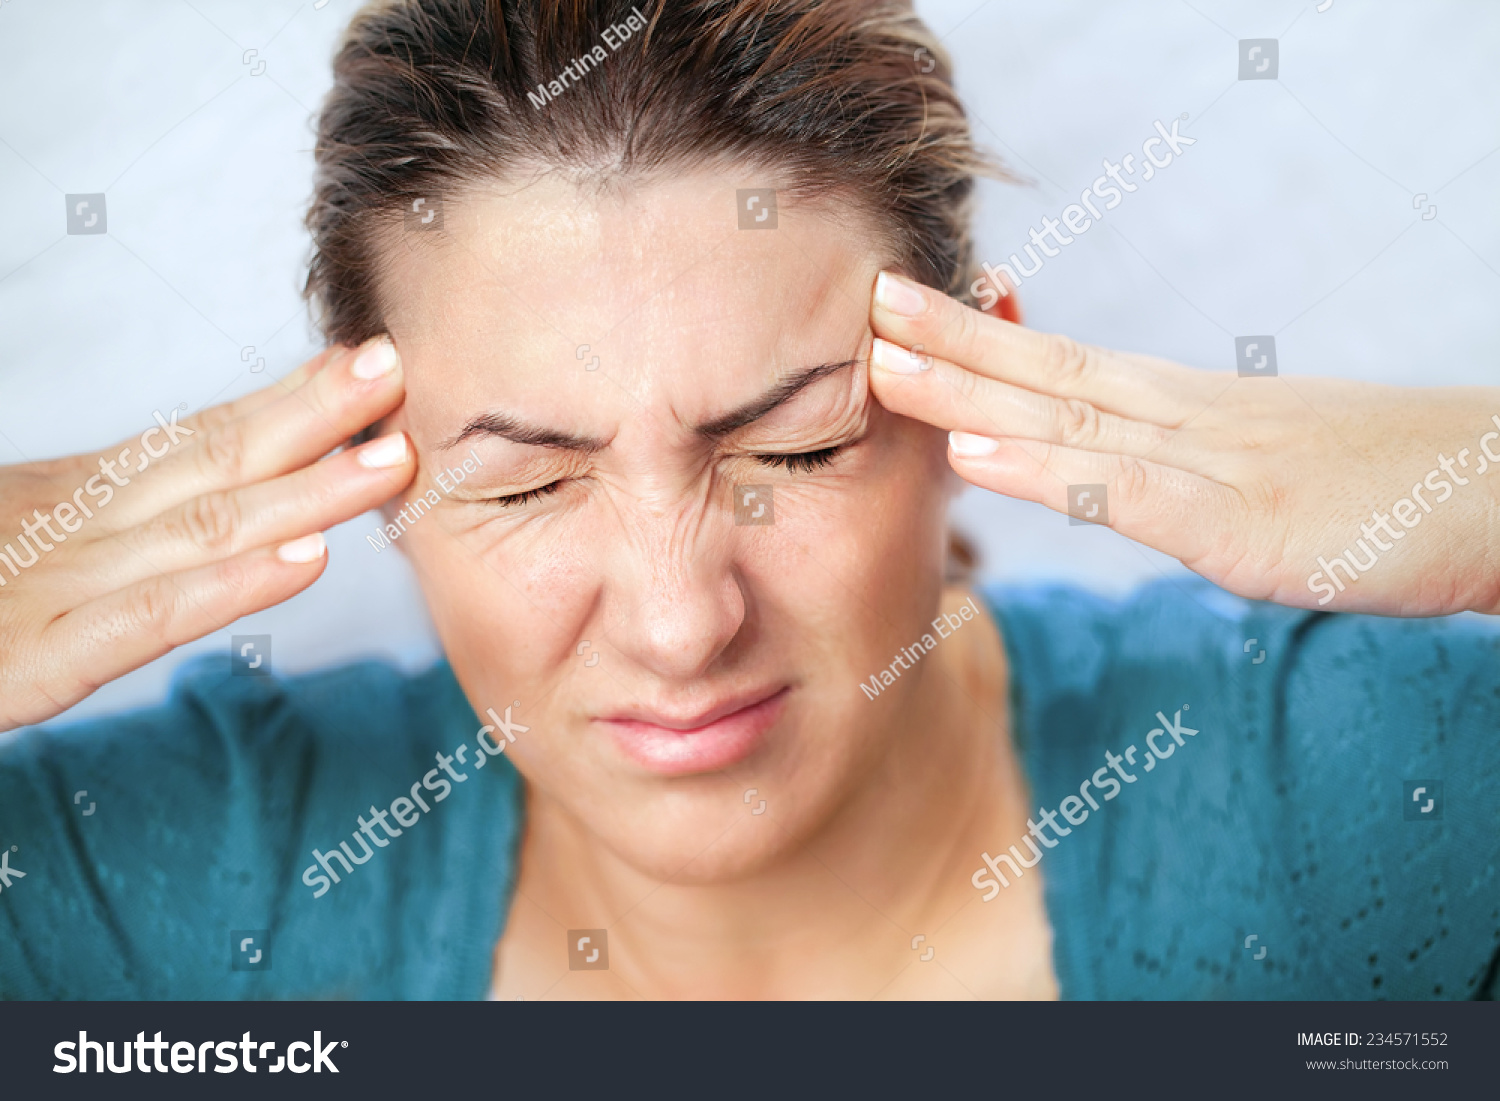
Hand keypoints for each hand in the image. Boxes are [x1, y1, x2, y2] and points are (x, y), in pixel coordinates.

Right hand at [0, 340, 413, 730]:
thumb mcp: (25, 544)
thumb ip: (111, 527)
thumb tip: (184, 492)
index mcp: (74, 501)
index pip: (196, 439)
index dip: (284, 401)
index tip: (365, 363)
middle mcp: (73, 530)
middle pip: (210, 462)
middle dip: (310, 416)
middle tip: (398, 368)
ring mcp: (50, 590)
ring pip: (198, 530)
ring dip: (302, 492)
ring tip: (389, 458)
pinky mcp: (28, 663)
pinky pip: (140, 621)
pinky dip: (224, 589)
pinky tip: (302, 564)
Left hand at [869, 271, 1499, 617]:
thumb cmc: (1384, 487)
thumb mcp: (1262, 471)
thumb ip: (1178, 473)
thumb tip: (1112, 477)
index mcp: (1185, 413)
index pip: (1063, 367)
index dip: (977, 341)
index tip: (901, 316)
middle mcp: (1184, 421)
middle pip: (1047, 374)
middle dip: (946, 344)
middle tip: (859, 306)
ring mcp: (1210, 464)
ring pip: (1068, 417)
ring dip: (968, 390)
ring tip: (881, 364)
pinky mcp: (1240, 522)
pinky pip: (1127, 488)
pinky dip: (1047, 467)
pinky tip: (978, 449)